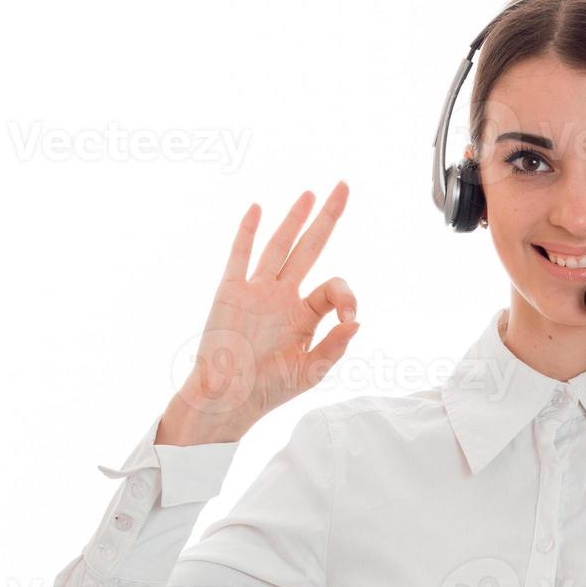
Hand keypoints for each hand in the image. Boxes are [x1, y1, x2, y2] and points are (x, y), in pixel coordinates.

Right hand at [160, 182, 358, 444]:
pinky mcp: (231, 292)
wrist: (227, 399)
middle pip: (310, 248)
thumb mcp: (311, 372)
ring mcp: (257, 291)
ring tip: (310, 193)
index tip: (349, 319)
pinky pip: (240, 256)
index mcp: (305, 315)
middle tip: (343, 187)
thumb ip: (334, 347)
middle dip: (327, 219)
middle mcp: (283, 297)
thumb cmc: (268, 390)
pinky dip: (247, 232)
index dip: (348, 297)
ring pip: (279, 246)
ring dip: (294, 218)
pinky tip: (257, 209)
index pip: (333, 288)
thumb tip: (358, 322)